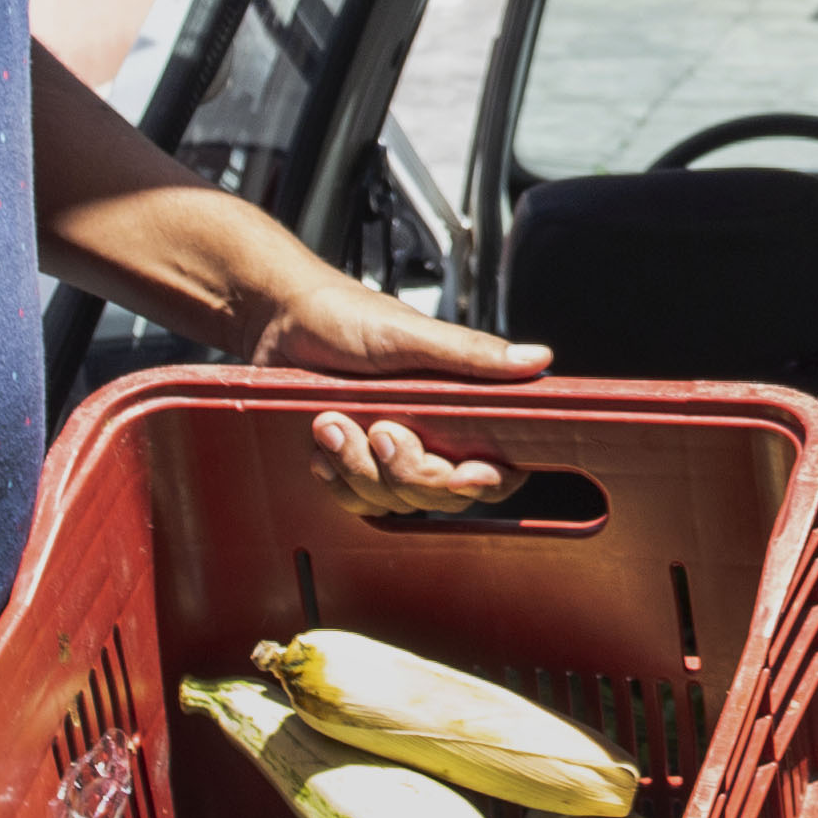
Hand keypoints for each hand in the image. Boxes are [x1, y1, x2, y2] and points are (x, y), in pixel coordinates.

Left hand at [244, 270, 552, 517]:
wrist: (281, 321)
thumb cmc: (347, 316)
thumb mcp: (410, 333)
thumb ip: (471, 354)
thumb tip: (536, 360)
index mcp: (462, 405)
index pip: (499, 465)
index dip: (487, 480)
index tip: (461, 473)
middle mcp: (433, 436)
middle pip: (441, 491)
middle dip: (408, 468)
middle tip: (380, 428)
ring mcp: (391, 456)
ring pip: (393, 499)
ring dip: (360, 466)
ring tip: (332, 421)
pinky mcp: (353, 467)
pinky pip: (355, 500)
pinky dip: (336, 476)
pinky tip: (322, 444)